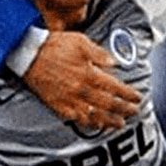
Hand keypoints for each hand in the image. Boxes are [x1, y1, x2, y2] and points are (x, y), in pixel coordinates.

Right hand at [23, 32, 141, 129]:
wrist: (28, 55)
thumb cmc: (54, 45)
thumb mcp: (81, 41)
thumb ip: (99, 54)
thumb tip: (113, 63)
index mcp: (89, 73)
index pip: (115, 87)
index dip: (128, 94)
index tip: (137, 98)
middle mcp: (82, 89)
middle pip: (108, 104)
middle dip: (124, 109)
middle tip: (134, 112)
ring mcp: (70, 99)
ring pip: (95, 115)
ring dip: (110, 121)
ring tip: (120, 123)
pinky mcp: (58, 105)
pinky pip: (77, 119)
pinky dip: (89, 123)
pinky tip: (96, 124)